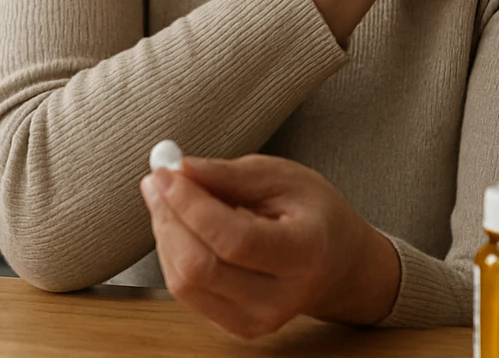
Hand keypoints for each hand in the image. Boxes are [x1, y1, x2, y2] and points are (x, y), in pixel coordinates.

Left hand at [139, 153, 399, 339]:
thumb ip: (230, 174)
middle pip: (202, 267)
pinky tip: (183, 226)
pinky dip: (173, 252)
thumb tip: (179, 170)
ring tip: (171, 197)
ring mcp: (256, 321)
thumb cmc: (315, 215)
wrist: (340, 265)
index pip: (235, 240)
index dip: (192, 205)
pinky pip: (185, 291)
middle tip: (158, 179)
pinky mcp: (235, 327)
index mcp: (304, 254)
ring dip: (166, 233)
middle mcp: (280, 298)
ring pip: (184, 282)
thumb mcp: (284, 178)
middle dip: (170, 217)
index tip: (167, 173)